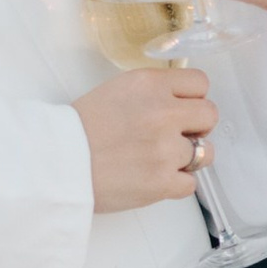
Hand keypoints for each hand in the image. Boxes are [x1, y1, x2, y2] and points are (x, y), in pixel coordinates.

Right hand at [74, 67, 215, 212]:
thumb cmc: (79, 128)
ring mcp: (166, 149)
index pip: (201, 83)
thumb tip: (180, 102)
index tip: (182, 108)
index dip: (193, 98)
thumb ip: (152, 92)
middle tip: (176, 135)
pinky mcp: (163, 182)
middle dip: (197, 126)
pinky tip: (153, 178)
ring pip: (206, 152)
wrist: (56, 163)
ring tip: (163, 160)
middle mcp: (162, 112)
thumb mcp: (117, 91)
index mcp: (149, 85)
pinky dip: (175, 184)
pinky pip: (191, 183)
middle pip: (210, 115)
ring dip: (189, 157)